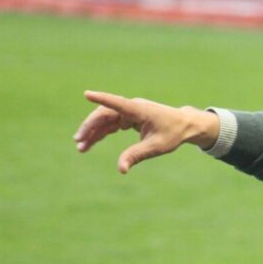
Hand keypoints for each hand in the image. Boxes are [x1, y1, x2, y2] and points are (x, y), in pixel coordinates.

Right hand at [73, 91, 219, 173]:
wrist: (184, 126)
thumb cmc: (173, 134)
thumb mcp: (156, 147)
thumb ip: (136, 155)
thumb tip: (121, 169)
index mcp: (139, 110)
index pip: (117, 103)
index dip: (102, 98)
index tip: (87, 94)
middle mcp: (132, 108)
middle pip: (105, 114)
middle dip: (90, 127)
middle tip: (78, 141)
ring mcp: (129, 112)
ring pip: (105, 120)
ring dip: (93, 132)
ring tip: (81, 147)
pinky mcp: (129, 118)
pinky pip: (110, 124)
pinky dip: (100, 133)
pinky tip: (90, 143)